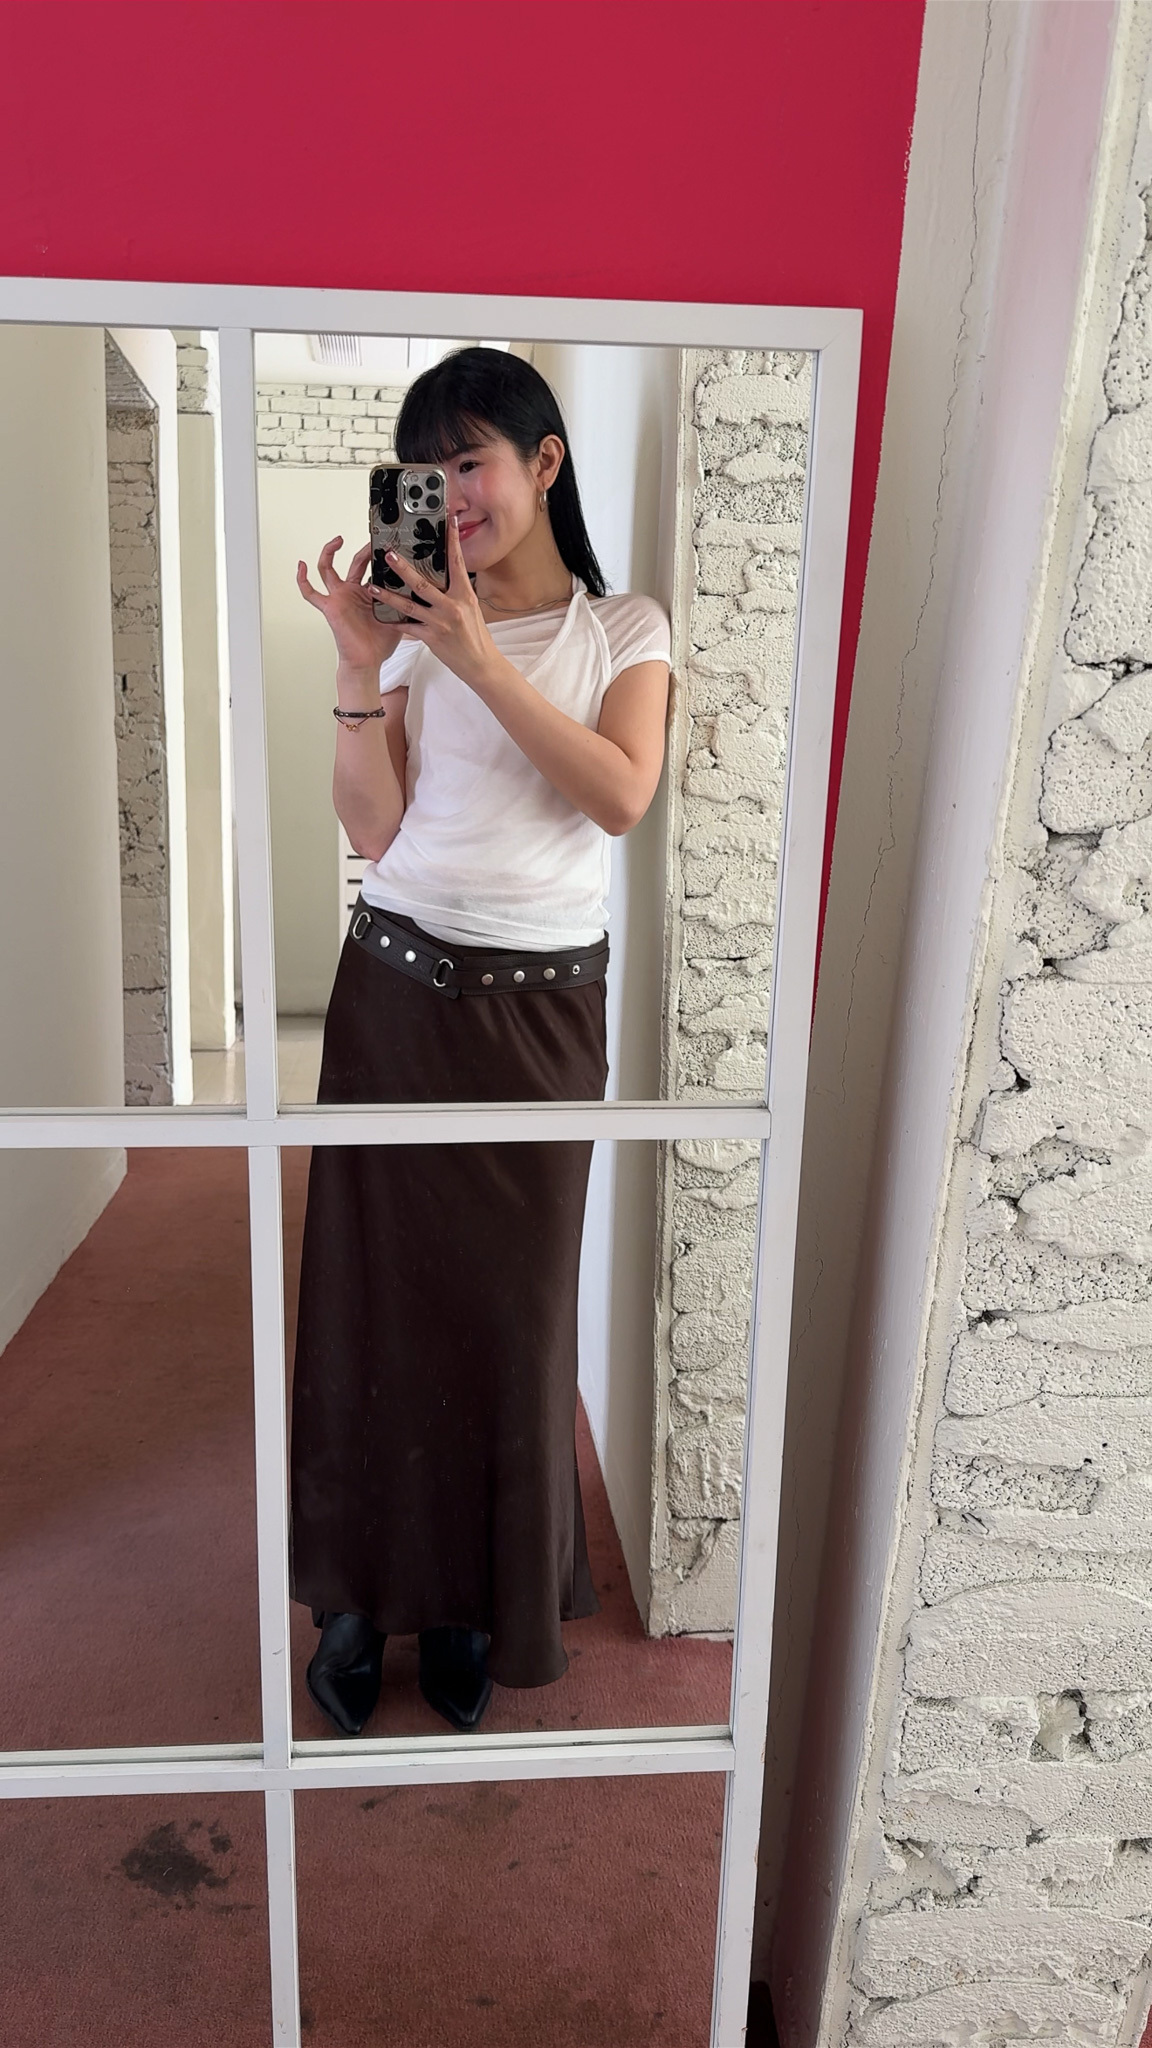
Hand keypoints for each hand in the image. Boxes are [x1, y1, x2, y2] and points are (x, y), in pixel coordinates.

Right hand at [296, 538, 401, 671]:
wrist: (368, 662)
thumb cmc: (379, 643)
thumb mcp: (398, 616)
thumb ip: (404, 600)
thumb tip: (422, 588)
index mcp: (367, 593)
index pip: (372, 568)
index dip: (378, 556)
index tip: (388, 544)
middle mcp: (351, 592)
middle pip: (355, 562)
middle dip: (364, 550)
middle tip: (374, 541)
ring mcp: (339, 598)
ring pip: (328, 569)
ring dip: (329, 552)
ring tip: (337, 540)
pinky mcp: (329, 607)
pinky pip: (311, 593)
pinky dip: (303, 579)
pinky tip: (301, 565)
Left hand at [381, 516, 499, 690]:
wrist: (480, 664)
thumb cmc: (475, 636)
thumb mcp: (471, 608)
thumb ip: (457, 592)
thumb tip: (447, 575)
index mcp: (464, 595)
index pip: (457, 563)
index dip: (452, 541)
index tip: (448, 522)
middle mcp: (452, 606)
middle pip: (423, 583)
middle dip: (403, 569)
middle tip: (389, 555)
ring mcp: (440, 622)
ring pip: (409, 605)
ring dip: (388, 596)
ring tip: (373, 587)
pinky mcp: (431, 637)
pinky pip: (408, 628)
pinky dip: (394, 621)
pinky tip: (382, 616)